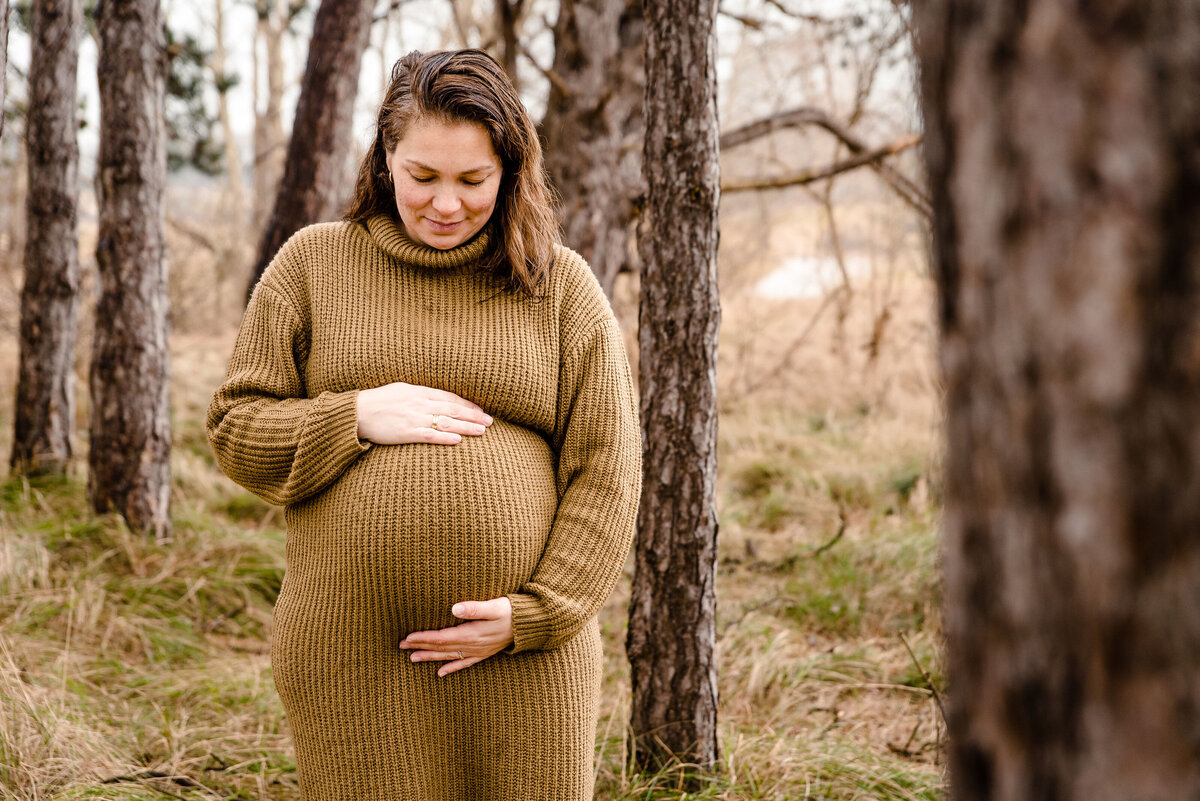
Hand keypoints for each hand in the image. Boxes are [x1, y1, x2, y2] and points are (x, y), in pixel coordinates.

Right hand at [356, 381, 492, 444]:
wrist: (358, 412)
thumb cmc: (379, 400)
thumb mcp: (402, 389)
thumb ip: (421, 393)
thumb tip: (437, 397)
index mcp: (420, 392)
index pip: (450, 397)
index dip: (467, 404)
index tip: (480, 410)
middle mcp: (420, 404)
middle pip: (453, 409)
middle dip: (473, 415)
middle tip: (489, 421)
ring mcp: (414, 418)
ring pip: (446, 422)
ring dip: (466, 426)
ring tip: (482, 431)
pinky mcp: (407, 433)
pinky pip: (430, 435)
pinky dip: (445, 437)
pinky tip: (459, 440)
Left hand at [398, 597, 513, 676]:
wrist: (531, 625)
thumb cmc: (512, 612)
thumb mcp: (494, 606)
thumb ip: (474, 608)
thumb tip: (453, 608)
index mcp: (471, 633)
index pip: (441, 638)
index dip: (423, 638)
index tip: (407, 638)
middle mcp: (472, 645)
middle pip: (441, 648)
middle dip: (421, 647)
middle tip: (401, 647)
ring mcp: (478, 651)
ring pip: (449, 657)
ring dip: (430, 658)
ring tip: (412, 659)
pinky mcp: (484, 653)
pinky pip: (464, 664)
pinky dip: (451, 668)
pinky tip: (440, 673)